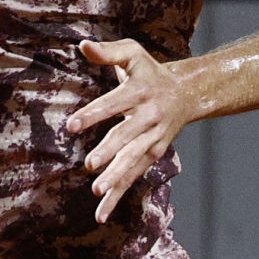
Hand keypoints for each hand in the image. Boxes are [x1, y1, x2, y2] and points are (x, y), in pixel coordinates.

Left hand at [66, 38, 194, 223]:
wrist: (187, 94)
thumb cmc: (150, 71)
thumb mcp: (132, 54)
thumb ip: (107, 52)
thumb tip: (82, 45)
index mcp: (141, 91)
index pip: (114, 103)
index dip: (93, 114)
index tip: (71, 125)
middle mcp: (149, 117)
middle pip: (127, 136)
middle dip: (109, 151)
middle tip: (90, 164)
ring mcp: (153, 139)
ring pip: (133, 160)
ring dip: (116, 177)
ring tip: (97, 191)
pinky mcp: (153, 155)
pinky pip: (134, 176)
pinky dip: (118, 195)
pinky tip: (101, 213)